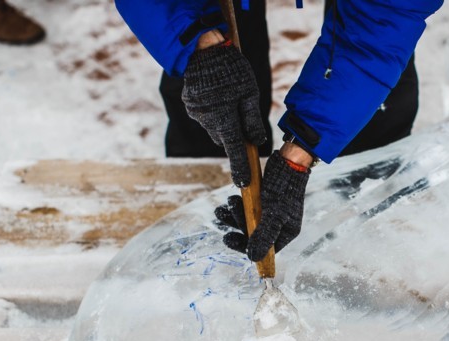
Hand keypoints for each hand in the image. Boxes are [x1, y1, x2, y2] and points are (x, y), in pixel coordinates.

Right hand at [182, 42, 265, 186]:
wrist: (201, 48)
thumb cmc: (230, 70)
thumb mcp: (249, 93)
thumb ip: (252, 120)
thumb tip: (257, 141)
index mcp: (224, 120)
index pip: (235, 152)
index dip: (240, 168)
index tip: (243, 184)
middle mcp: (207, 121)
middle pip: (225, 139)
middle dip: (234, 135)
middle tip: (242, 117)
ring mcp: (196, 114)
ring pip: (215, 127)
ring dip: (223, 122)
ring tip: (229, 99)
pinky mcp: (191, 105)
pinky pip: (206, 116)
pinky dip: (214, 111)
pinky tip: (217, 95)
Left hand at [214, 151, 310, 260]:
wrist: (288, 163)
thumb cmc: (284, 190)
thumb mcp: (274, 215)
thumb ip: (263, 237)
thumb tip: (253, 258)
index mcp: (285, 232)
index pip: (264, 249)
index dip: (245, 246)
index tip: (229, 239)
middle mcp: (278, 225)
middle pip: (253, 234)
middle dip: (235, 225)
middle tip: (222, 215)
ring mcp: (270, 213)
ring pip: (248, 221)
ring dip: (233, 215)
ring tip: (222, 208)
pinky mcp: (263, 202)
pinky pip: (247, 209)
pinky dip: (237, 206)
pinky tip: (229, 200)